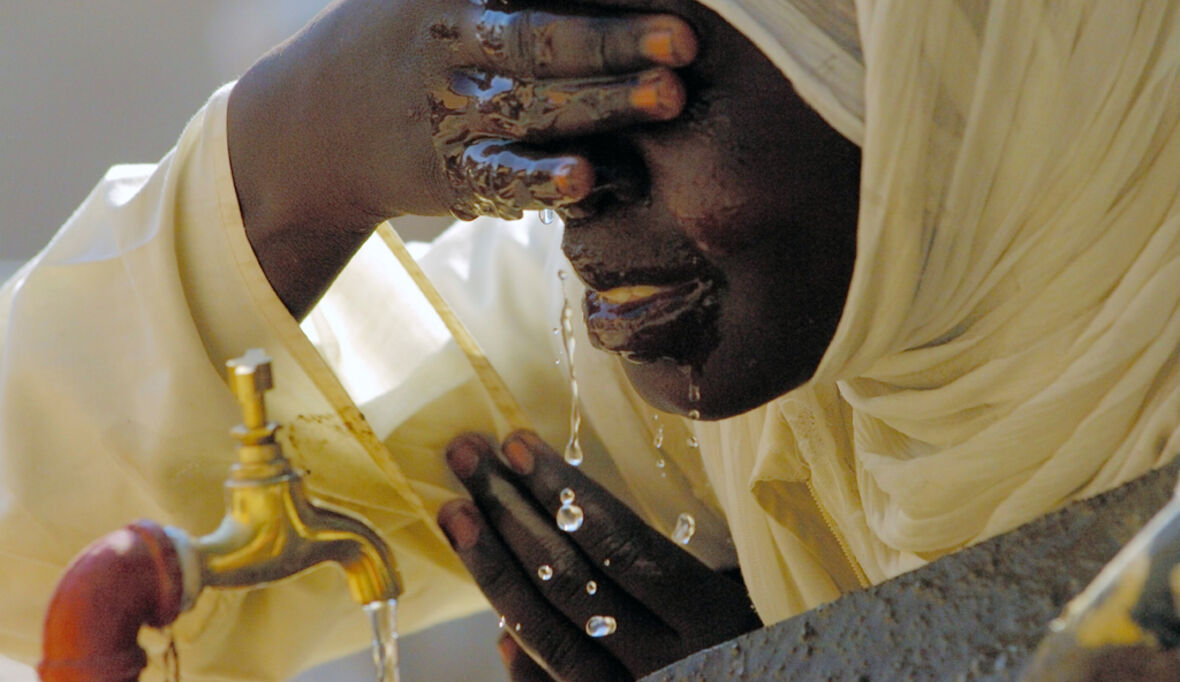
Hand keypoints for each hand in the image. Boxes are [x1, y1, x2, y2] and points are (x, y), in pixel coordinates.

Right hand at [226, 0, 696, 316]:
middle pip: (544, 38)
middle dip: (617, 38)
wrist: (316, 126)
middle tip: (685, 38)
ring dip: (606, 103)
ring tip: (669, 96)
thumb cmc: (406, 39)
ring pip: (537, 108)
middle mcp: (452, 45)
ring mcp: (451, 113)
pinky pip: (503, 177)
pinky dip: (543, 179)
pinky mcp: (453, 175)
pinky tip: (586, 176)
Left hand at [437, 430, 760, 680]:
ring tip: (457, 514)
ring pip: (550, 637)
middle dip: (510, 514)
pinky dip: (525, 665)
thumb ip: (707, 557)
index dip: (563, 495)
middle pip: (572, 583)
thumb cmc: (793, 642)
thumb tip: (601, 520)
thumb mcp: (765, 589)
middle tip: (465, 458)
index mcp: (714, 618)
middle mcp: (671, 664)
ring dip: (496, 571)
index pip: (621, 547)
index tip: (516, 444)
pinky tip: (497, 632)